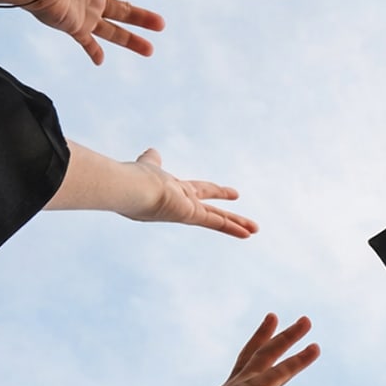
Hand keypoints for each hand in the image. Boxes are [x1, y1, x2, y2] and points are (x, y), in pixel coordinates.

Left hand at [16, 0, 164, 64]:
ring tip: (150, 50)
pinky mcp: (75, 27)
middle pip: (122, 10)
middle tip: (161, 24)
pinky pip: (87, 43)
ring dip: (132, 40)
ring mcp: (85, 15)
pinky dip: (93, 52)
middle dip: (142, 18)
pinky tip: (100, 62)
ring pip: (113, 31)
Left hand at [119, 149, 259, 237]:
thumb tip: (152, 151)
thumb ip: (151, 161)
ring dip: (236, 223)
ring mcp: (187, 211)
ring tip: (254, 230)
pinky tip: (248, 234)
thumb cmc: (135, 179)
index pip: (192, 191)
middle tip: (241, 219)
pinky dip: (232, 227)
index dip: (202, 191)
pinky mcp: (191, 215)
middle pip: (210, 209)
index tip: (211, 191)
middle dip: (227, 214)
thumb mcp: (148, 166)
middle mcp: (182, 204)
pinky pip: (217, 222)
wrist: (131, 189)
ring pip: (218, 218)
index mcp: (172, 192)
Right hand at [197, 315, 321, 385]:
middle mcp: (236, 385)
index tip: (261, 341)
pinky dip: (301, 359)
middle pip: (255, 353)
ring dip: (290, 337)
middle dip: (268, 335)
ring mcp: (246, 385)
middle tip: (277, 317)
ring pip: (270, 354)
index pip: (243, 370)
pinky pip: (284, 370)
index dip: (253, 354)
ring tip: (306, 321)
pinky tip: (316, 348)